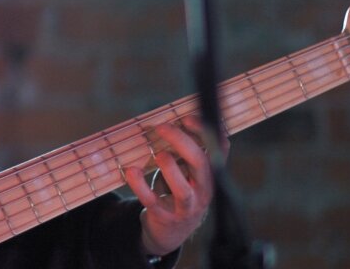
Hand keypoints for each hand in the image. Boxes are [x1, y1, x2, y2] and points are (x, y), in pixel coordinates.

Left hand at [124, 115, 221, 256]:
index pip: (218, 151)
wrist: (171, 231)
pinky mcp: (165, 217)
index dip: (207, 133)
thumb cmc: (179, 190)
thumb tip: (169, 119)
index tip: (187, 117)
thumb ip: (184, 150)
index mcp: (210, 175)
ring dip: (170, 169)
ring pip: (184, 190)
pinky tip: (131, 171)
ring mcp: (185, 207)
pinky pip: (153, 202)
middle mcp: (202, 191)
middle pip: (202, 166)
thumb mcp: (187, 171)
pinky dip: (141, 186)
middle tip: (163, 127)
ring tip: (158, 154)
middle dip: (183, 143)